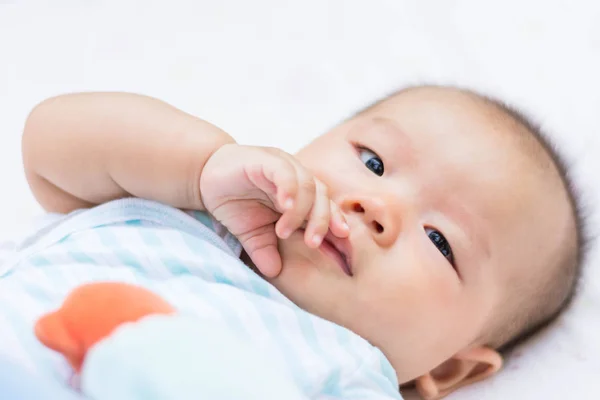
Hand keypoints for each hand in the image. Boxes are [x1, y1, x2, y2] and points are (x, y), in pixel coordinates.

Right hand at [200, 144, 348, 277]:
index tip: (343, 243)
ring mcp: (284, 167)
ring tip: (284, 231)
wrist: (205, 176)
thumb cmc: (234, 201)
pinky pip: (285, 172)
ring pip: (308, 184)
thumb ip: (264, 250)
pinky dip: (289, 188)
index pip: (326, 208)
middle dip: (323, 222)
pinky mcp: (267, 159)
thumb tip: (274, 273)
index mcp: (300, 195)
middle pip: (323, 197)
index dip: (336, 225)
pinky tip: (284, 205)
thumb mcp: (251, 232)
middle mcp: (297, 178)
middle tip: (313, 244)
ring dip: (300, 211)